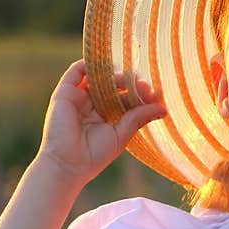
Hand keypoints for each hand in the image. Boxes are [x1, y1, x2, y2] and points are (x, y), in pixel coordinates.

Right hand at [36, 59, 166, 184]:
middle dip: (129, 84)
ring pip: (97, 78)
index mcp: (106, 117)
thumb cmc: (95, 155)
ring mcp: (78, 98)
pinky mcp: (65, 93)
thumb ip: (139, 118)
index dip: (139, 95)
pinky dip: (89, 64)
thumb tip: (163, 109)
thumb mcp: (122, 135)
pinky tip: (107, 65)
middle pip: (113, 87)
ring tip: (130, 77)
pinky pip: (76, 72)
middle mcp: (92, 106)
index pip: (125, 99)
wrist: (67, 164)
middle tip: (144, 85)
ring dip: (113, 74)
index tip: (154, 96)